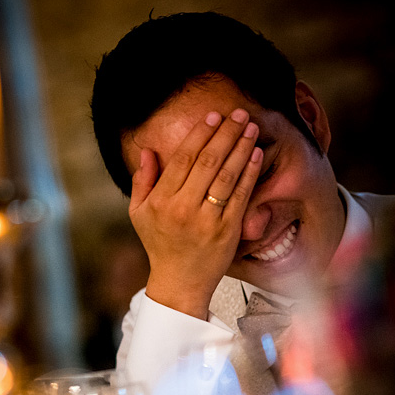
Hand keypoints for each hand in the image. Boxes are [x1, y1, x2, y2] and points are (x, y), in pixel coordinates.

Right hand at [129, 108, 262, 318]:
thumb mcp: (139, 213)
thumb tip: (148, 150)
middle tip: (238, 114)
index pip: (183, 159)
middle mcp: (183, 208)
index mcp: (161, 201)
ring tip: (250, 127)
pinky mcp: (227, 230)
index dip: (200, 134)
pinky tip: (255, 154)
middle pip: (207, 162)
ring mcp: (206, 220)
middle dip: (225, 134)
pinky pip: (240, 196)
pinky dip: (249, 173)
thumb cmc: (159, 243)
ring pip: (226, 175)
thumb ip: (142, 180)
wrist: (179, 281)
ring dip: (240, 147)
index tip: (213, 116)